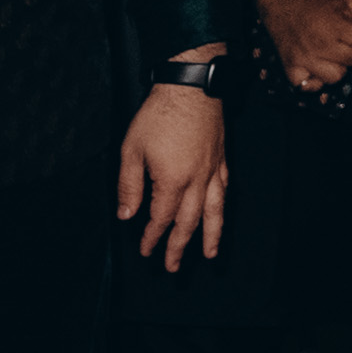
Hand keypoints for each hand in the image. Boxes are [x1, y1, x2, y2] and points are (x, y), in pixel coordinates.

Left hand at [115, 80, 226, 271]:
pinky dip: (222, 205)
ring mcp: (212, 169)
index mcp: (173, 180)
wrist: (191, 86)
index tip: (145, 251)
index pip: (161, 218)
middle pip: (189, 222)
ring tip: (211, 254)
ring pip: (214, 210)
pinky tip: (220, 211)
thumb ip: (129, 185)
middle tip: (173, 267)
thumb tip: (127, 215)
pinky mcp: (220, 157)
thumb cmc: (159, 115)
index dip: (152, 237)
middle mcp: (197, 180)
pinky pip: (224, 188)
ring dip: (212, 235)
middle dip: (180, 247)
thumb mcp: (132, 149)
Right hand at [263, 0, 351, 91]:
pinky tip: (314, 65)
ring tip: (328, 54)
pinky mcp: (290, 69)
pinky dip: (314, 80)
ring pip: (336, 77)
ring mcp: (304, 59)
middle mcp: (319, 44)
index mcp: (335, 25)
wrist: (284, 3)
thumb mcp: (350, 0)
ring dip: (336, 67)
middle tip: (340, 40)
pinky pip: (311, 87)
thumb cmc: (321, 4)